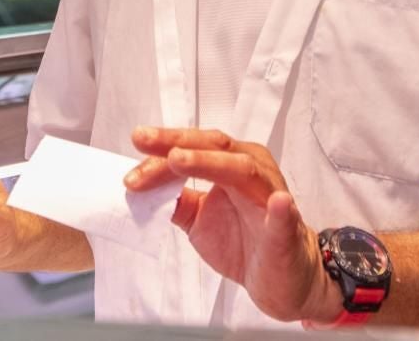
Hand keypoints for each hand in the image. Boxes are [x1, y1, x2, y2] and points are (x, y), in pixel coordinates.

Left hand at [125, 127, 343, 322]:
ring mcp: (270, 196)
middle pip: (213, 147)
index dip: (160, 153)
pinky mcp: (287, 229)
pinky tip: (277, 202)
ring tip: (178, 159)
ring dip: (209, 162)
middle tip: (144, 141)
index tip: (132, 166)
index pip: (193, 148)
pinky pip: (285, 217)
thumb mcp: (197, 219)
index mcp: (231, 163)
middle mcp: (252, 170)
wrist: (278, 277)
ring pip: (242, 170)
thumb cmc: (243, 240)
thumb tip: (139, 187)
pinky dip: (280, 209)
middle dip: (176, 143)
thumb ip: (174, 200)